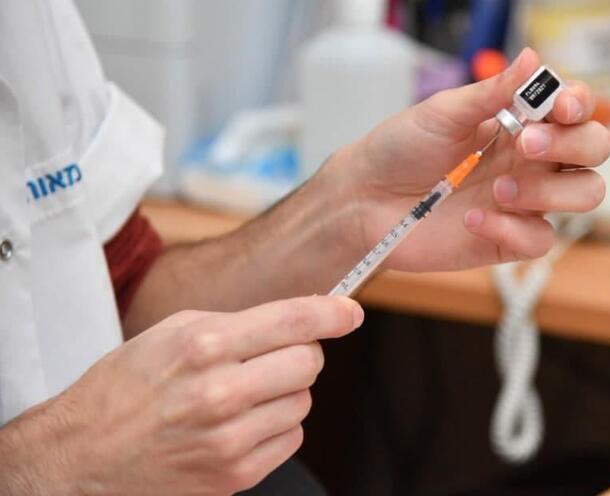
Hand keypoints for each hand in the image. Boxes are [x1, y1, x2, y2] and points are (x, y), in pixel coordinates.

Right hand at [0, 296, 362, 494]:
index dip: (332, 313)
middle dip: (299, 354)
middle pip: (308, 362)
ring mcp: (230, 438)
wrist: (82, 456)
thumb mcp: (171, 332)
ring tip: (242, 395)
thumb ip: (237, 322)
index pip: (293, 322)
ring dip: (285, 394)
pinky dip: (277, 427)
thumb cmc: (124, 387)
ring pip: (303, 401)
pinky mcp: (235, 474)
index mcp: (203, 346)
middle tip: (270, 358)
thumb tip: (300, 318)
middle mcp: (220, 392)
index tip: (350, 312)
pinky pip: (292, 438)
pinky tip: (241, 423)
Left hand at [313, 48, 609, 271]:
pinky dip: (513, 228)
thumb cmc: (400, 148)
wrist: (364, 199)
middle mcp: (533, 159)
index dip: (581, 104)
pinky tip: (474, 219)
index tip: (561, 105)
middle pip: (595, 149)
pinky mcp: (511, 238)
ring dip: (551, 190)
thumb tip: (533, 58)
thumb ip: (491, 92)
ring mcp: (527, 200)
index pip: (577, 108)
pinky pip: (542, 238)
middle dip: (571, 145)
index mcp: (522, 120)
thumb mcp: (443, 111)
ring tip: (498, 189)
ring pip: (586, 193)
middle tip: (524, 145)